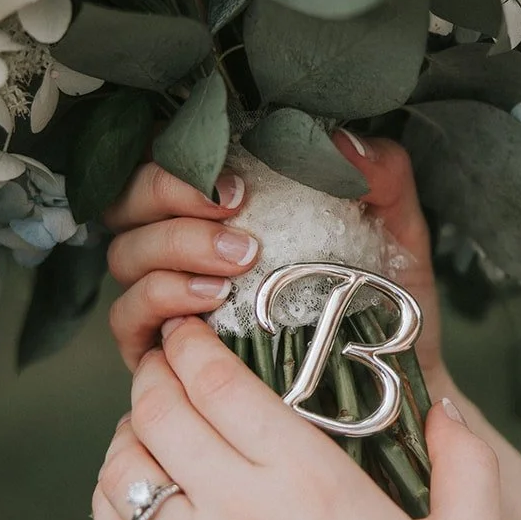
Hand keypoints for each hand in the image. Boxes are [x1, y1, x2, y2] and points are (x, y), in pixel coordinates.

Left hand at [92, 318, 503, 519]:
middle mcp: (243, 517)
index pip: (222, 386)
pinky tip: (126, 487)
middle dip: (154, 374)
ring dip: (129, 432)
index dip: (193, 346)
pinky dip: (110, 498)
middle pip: (162, 414)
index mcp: (314, 486)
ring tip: (144, 421)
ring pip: (128, 471)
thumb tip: (447, 409)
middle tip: (162, 362)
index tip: (188, 331)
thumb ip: (467, 464)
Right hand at [103, 137, 448, 387]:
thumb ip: (381, 173)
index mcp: (218, 201)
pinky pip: (127, 317)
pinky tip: (213, 300)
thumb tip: (342, 142)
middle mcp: (178, 243)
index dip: (179, 157)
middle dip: (170, 193)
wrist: (390, 377)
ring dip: (175, 246)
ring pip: (126, 254)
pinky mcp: (156, 350)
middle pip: (128, 199)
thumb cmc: (379, 296)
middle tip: (234, 207)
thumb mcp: (394, 226)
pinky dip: (162, 299)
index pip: (161, 157)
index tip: (235, 178)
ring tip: (239, 260)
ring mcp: (162, 296)